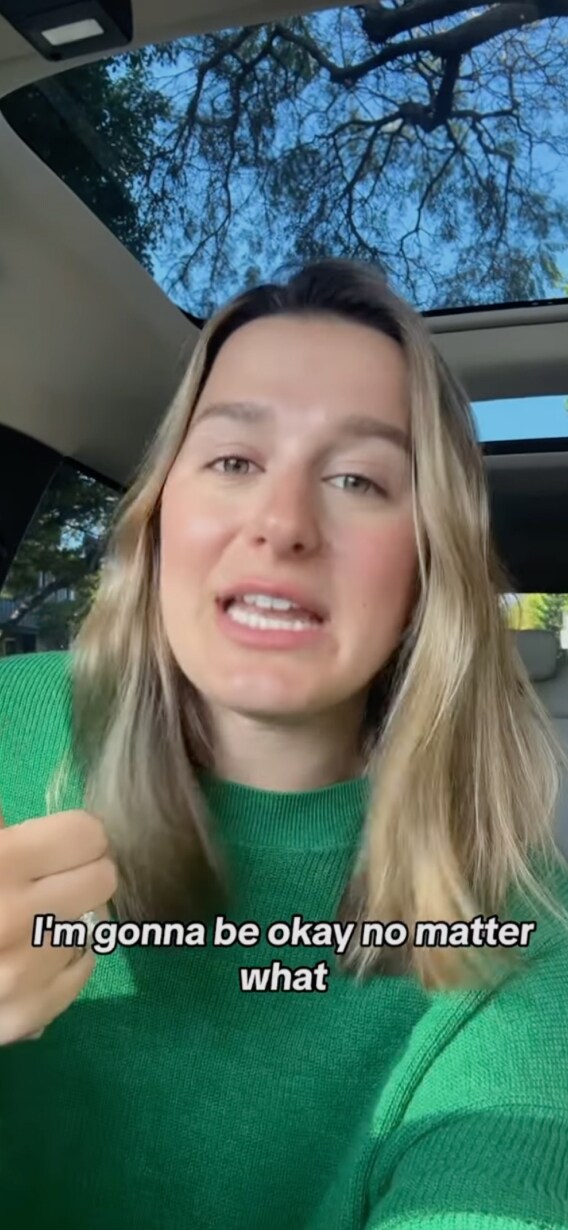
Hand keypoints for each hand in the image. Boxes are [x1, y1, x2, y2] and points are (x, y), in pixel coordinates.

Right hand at [0, 804, 116, 1043]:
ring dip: (70, 916)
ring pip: (92, 925)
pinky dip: (65, 958)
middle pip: (102, 878)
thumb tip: (21, 820)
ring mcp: (24, 973)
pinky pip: (81, 974)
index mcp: (1, 863)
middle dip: (80, 872)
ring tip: (33, 916)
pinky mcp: (24, 1017)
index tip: (59, 841)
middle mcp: (19, 918)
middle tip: (51, 877)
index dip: (74, 834)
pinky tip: (35, 950)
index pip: (87, 834)